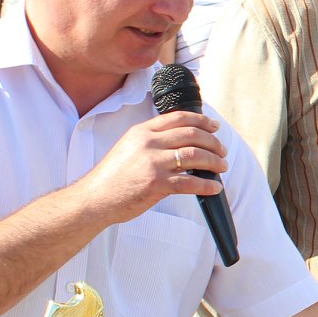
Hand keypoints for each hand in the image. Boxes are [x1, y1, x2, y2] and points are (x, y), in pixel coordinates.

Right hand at [77, 111, 226, 225]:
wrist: (95, 198)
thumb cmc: (113, 176)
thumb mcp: (129, 147)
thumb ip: (152, 141)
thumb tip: (183, 143)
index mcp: (142, 131)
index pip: (179, 118)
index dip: (202, 121)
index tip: (214, 127)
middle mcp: (148, 143)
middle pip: (192, 135)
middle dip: (213, 142)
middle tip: (222, 150)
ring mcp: (153, 163)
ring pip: (195, 156)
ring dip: (214, 161)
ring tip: (222, 167)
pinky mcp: (156, 184)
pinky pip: (190, 182)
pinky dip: (207, 184)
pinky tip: (214, 187)